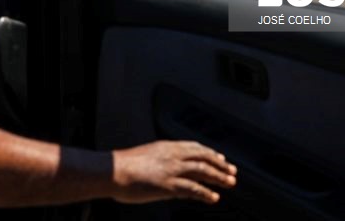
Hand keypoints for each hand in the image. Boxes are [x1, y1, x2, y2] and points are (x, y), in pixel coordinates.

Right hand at [111, 141, 236, 204]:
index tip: (220, 157)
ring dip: (218, 177)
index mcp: (166, 146)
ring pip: (203, 171)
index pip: (194, 147)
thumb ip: (160, 160)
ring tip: (230, 183)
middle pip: (203, 157)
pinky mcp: (169, 185)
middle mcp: (172, 155)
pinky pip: (193, 189)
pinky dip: (206, 193)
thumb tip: (168, 170)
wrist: (112, 170)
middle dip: (220, 164)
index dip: (209, 153)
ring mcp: (172, 169)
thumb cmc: (123, 166)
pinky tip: (214, 198)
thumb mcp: (146, 156)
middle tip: (232, 171)